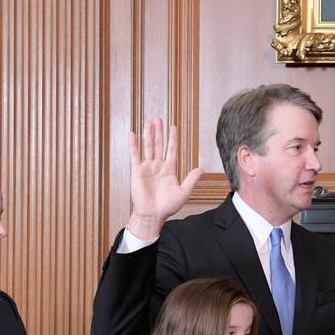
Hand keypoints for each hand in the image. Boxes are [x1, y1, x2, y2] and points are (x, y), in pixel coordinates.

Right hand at [126, 118, 203, 238]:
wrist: (153, 215)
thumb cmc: (168, 206)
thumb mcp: (183, 192)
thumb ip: (191, 179)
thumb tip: (200, 169)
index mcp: (169, 169)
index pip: (171, 150)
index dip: (173, 138)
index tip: (173, 127)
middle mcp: (158, 166)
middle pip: (159, 145)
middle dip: (159, 132)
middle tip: (158, 119)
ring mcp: (147, 168)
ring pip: (148, 147)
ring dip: (148, 134)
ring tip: (149, 122)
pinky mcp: (137, 171)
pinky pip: (135, 155)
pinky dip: (134, 145)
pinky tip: (133, 134)